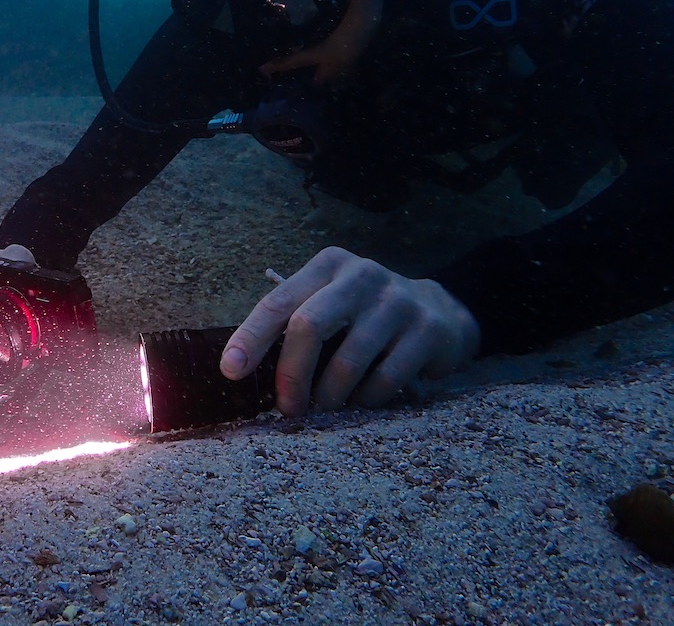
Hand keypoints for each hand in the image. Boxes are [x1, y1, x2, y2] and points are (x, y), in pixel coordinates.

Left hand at [219, 246, 479, 415]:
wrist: (441, 311)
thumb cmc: (364, 314)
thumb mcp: (330, 301)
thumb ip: (294, 322)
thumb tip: (242, 369)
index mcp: (328, 265)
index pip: (278, 302)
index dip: (250, 338)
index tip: (231, 372)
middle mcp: (361, 275)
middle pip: (309, 326)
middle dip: (291, 375)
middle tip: (288, 408)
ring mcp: (397, 300)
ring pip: (347, 360)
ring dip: (330, 395)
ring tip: (328, 404)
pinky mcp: (427, 329)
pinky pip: (385, 378)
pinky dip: (367, 398)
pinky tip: (365, 398)